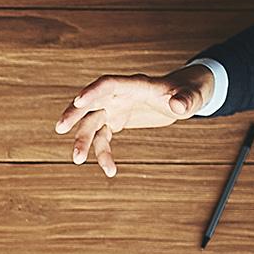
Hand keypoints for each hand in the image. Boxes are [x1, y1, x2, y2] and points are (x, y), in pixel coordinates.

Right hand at [54, 64, 214, 176]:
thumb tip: (179, 106)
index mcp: (135, 85)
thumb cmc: (188, 92)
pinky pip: (102, 138)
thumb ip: (186, 100)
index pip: (109, 84)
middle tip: (60, 128)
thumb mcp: (192, 96)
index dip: (93, 91)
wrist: (183, 96)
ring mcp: (114, 108)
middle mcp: (119, 96)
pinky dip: (102, 154)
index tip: (78, 101)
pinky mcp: (115, 120)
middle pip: (90, 103)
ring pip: (91, 124)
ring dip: (83, 141)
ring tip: (77, 160)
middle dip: (74, 115)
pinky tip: (109, 170)